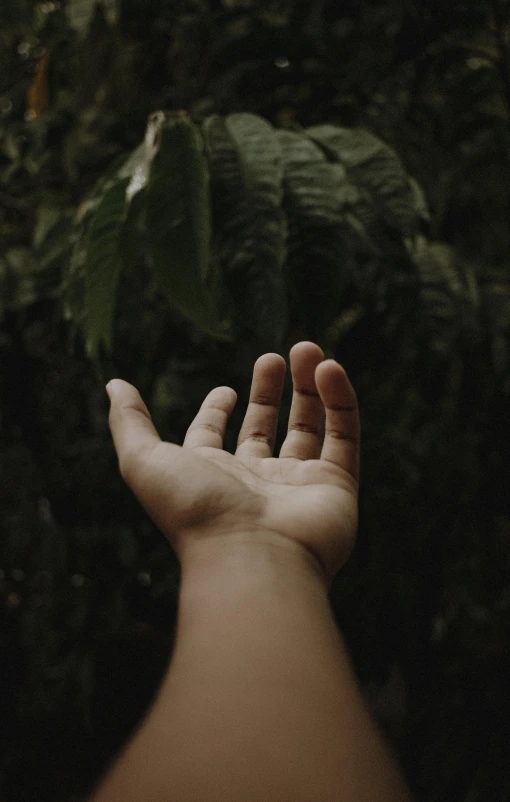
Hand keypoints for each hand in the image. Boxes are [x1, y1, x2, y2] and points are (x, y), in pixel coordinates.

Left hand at [106, 341, 359, 584]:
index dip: (217, 411)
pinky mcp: (337, 486)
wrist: (252, 559)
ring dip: (309, 387)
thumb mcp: (145, 461)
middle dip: (270, 391)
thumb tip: (114, 384)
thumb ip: (129, 422)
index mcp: (212, 478)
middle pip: (266, 429)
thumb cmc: (195, 512)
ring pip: (309, 428)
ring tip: (308, 347)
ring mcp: (298, 485)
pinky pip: (344, 436)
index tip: (226, 390)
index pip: (215, 439)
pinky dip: (340, 400)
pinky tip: (329, 367)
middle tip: (273, 356)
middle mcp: (255, 482)